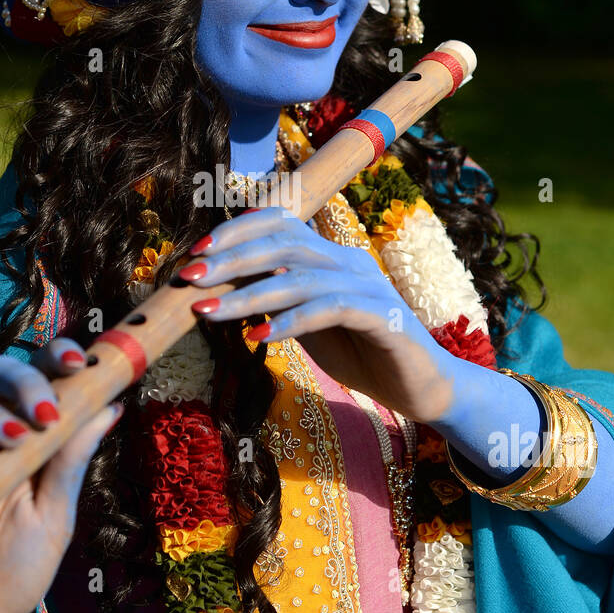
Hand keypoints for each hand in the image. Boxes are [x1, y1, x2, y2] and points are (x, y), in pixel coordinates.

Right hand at [0, 338, 120, 612]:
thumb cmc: (18, 570)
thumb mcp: (54, 517)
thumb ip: (71, 461)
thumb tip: (110, 406)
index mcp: (28, 437)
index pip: (39, 378)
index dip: (55, 358)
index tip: (77, 364)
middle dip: (23, 381)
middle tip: (46, 412)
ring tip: (13, 439)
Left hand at [180, 207, 455, 422]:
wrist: (423, 389)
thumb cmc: (362, 355)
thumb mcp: (309, 326)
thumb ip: (277, 304)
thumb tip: (225, 291)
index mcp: (330, 257)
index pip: (280, 224)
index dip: (236, 231)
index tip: (195, 253)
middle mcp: (348, 262)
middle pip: (284, 243)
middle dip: (231, 259)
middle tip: (190, 278)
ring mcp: (367, 286)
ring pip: (299, 276)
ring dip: (247, 294)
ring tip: (207, 312)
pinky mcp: (382, 316)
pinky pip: (329, 309)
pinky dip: (289, 321)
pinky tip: (258, 337)